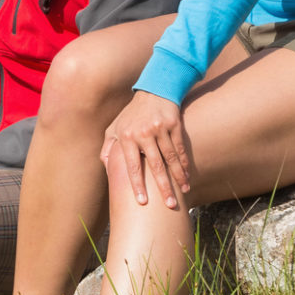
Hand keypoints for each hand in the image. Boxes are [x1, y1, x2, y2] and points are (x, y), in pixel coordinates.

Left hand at [100, 90, 191, 209]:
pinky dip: (184, 163)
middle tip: (170, 204)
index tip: (142, 202)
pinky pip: (180, 148)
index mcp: (126, 137)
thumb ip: (108, 147)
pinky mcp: (174, 124)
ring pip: (171, 158)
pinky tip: (187, 175)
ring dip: (178, 177)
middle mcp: (142, 133)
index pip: (131, 166)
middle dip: (163, 187)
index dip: (137, 185)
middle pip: (155, 165)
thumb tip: (106, 167)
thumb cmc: (131, 114)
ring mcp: (160, 128)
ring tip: (183, 192)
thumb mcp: (114, 127)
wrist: (153, 90)